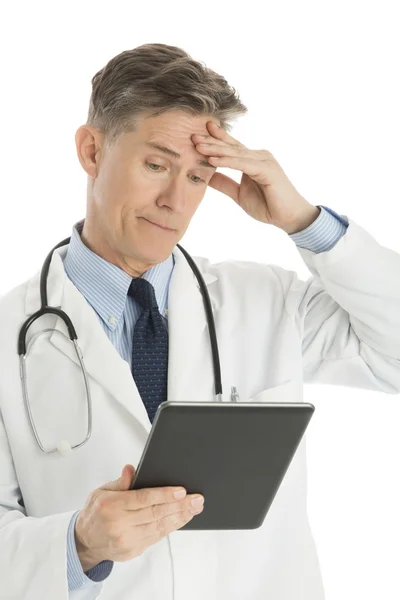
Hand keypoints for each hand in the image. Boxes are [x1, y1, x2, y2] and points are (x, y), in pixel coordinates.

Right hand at [75, 465, 203, 570]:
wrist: (84, 541)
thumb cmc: (95, 513)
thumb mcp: (102, 491)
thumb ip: (121, 481)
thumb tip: (131, 469)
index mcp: (112, 506)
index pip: (144, 499)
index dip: (165, 494)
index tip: (182, 491)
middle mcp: (120, 525)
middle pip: (156, 513)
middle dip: (180, 506)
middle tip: (196, 499)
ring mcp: (127, 540)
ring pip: (159, 527)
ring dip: (180, 517)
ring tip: (194, 508)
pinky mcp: (134, 550)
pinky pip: (157, 537)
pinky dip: (171, 527)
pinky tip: (181, 519)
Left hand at [192, 121, 320, 233]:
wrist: (288, 217)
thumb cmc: (268, 205)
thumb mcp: (239, 194)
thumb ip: (225, 184)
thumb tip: (208, 177)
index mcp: (252, 160)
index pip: (231, 147)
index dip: (216, 139)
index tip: (199, 133)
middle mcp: (259, 156)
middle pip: (231, 147)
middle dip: (211, 141)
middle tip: (192, 136)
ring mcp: (264, 160)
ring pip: (235, 153)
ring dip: (216, 149)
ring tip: (198, 146)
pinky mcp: (267, 169)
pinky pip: (243, 164)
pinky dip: (227, 162)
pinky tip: (213, 160)